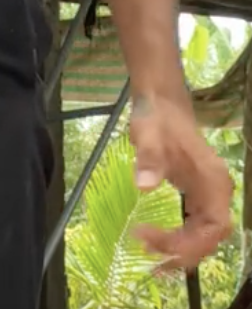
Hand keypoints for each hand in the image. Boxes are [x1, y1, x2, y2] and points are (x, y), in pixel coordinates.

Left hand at [130, 93, 232, 270]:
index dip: (186, 242)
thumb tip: (144, 186)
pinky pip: (195, 225)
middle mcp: (216, 191)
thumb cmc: (156, 117)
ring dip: (180, 249)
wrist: (160, 101)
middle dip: (182, 252)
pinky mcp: (197, 194)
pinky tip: (159, 242)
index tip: (152, 239)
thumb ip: (149, 159)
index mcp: (213, 181)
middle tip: (150, 258)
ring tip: (151, 255)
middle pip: (210, 237)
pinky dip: (179, 238)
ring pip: (203, 234)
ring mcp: (208, 193)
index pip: (212, 227)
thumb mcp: (148, 134)